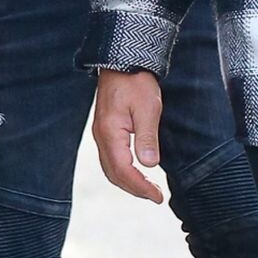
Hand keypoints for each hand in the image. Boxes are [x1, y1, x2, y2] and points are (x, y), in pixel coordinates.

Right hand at [91, 69, 164, 203]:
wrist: (121, 61)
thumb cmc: (136, 82)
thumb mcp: (148, 108)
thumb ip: (147, 137)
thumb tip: (150, 164)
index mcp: (110, 133)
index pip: (123, 171)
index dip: (140, 187)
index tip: (157, 196)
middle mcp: (101, 136)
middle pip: (113, 174)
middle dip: (134, 189)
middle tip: (156, 196)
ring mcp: (100, 133)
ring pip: (110, 168)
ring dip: (128, 181)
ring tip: (148, 187)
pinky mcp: (104, 129)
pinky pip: (110, 158)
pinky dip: (123, 170)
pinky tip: (137, 169)